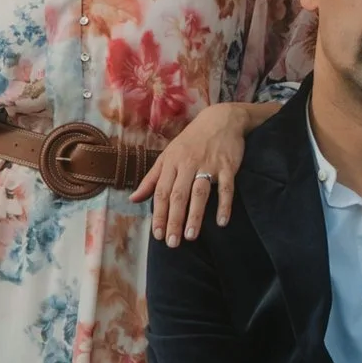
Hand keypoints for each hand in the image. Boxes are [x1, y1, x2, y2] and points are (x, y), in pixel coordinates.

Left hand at [136, 101, 256, 245]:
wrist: (221, 119)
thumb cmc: (191, 140)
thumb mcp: (168, 155)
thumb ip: (151, 179)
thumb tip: (133, 199)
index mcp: (171, 162)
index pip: (162, 192)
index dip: (159, 214)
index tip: (157, 235)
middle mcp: (188, 164)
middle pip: (179, 195)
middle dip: (174, 220)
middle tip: (172, 243)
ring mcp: (209, 165)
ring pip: (199, 193)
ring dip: (195, 215)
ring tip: (190, 236)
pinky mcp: (228, 166)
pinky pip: (226, 188)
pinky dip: (224, 204)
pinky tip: (222, 222)